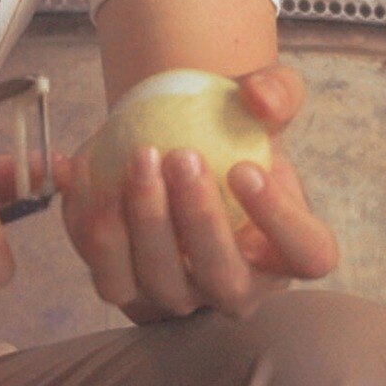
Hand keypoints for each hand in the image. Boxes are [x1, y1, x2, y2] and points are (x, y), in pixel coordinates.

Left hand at [55, 62, 337, 321]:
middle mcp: (239, 285)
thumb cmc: (233, 126)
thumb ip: (275, 90)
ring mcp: (181, 295)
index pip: (307, 254)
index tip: (246, 169)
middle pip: (224, 279)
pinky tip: (79, 166)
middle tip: (182, 156)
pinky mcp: (129, 290)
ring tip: (138, 158)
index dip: (279, 220)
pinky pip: (106, 271)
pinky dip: (87, 221)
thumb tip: (260, 98)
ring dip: (144, 223)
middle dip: (200, 221)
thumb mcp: (264, 96)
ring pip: (160, 284)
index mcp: (290, 249)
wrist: (174, 138)